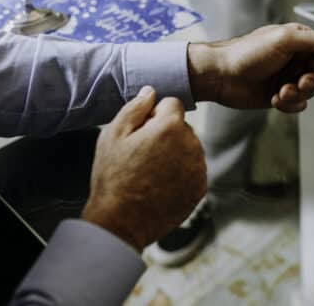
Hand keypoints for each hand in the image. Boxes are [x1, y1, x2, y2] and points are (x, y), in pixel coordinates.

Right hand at [82, 87, 206, 250]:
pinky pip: (192, 170)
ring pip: (188, 148)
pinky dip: (180, 174)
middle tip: (141, 155)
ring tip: (149, 173)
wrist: (121, 222)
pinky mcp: (200, 188)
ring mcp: (198, 168)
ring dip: (174, 154)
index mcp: (171, 127)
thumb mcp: (113, 135)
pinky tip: (159, 185)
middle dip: (165, 134)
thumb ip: (135, 107)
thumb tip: (151, 91)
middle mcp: (192, 144)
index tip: (140, 132)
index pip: (172, 104)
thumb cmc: (113, 177)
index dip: (154, 115)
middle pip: (182, 127)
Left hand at [188, 23, 313, 112]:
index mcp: (300, 41)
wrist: (220, 76)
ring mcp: (289, 78)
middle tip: (301, 82)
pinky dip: (290, 104)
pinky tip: (275, 98)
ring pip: (312, 91)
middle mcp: (297, 59)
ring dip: (299, 93)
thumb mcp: (285, 39)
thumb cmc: (248, 53)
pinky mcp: (281, 96)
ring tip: (282, 91)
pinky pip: (298, 104)